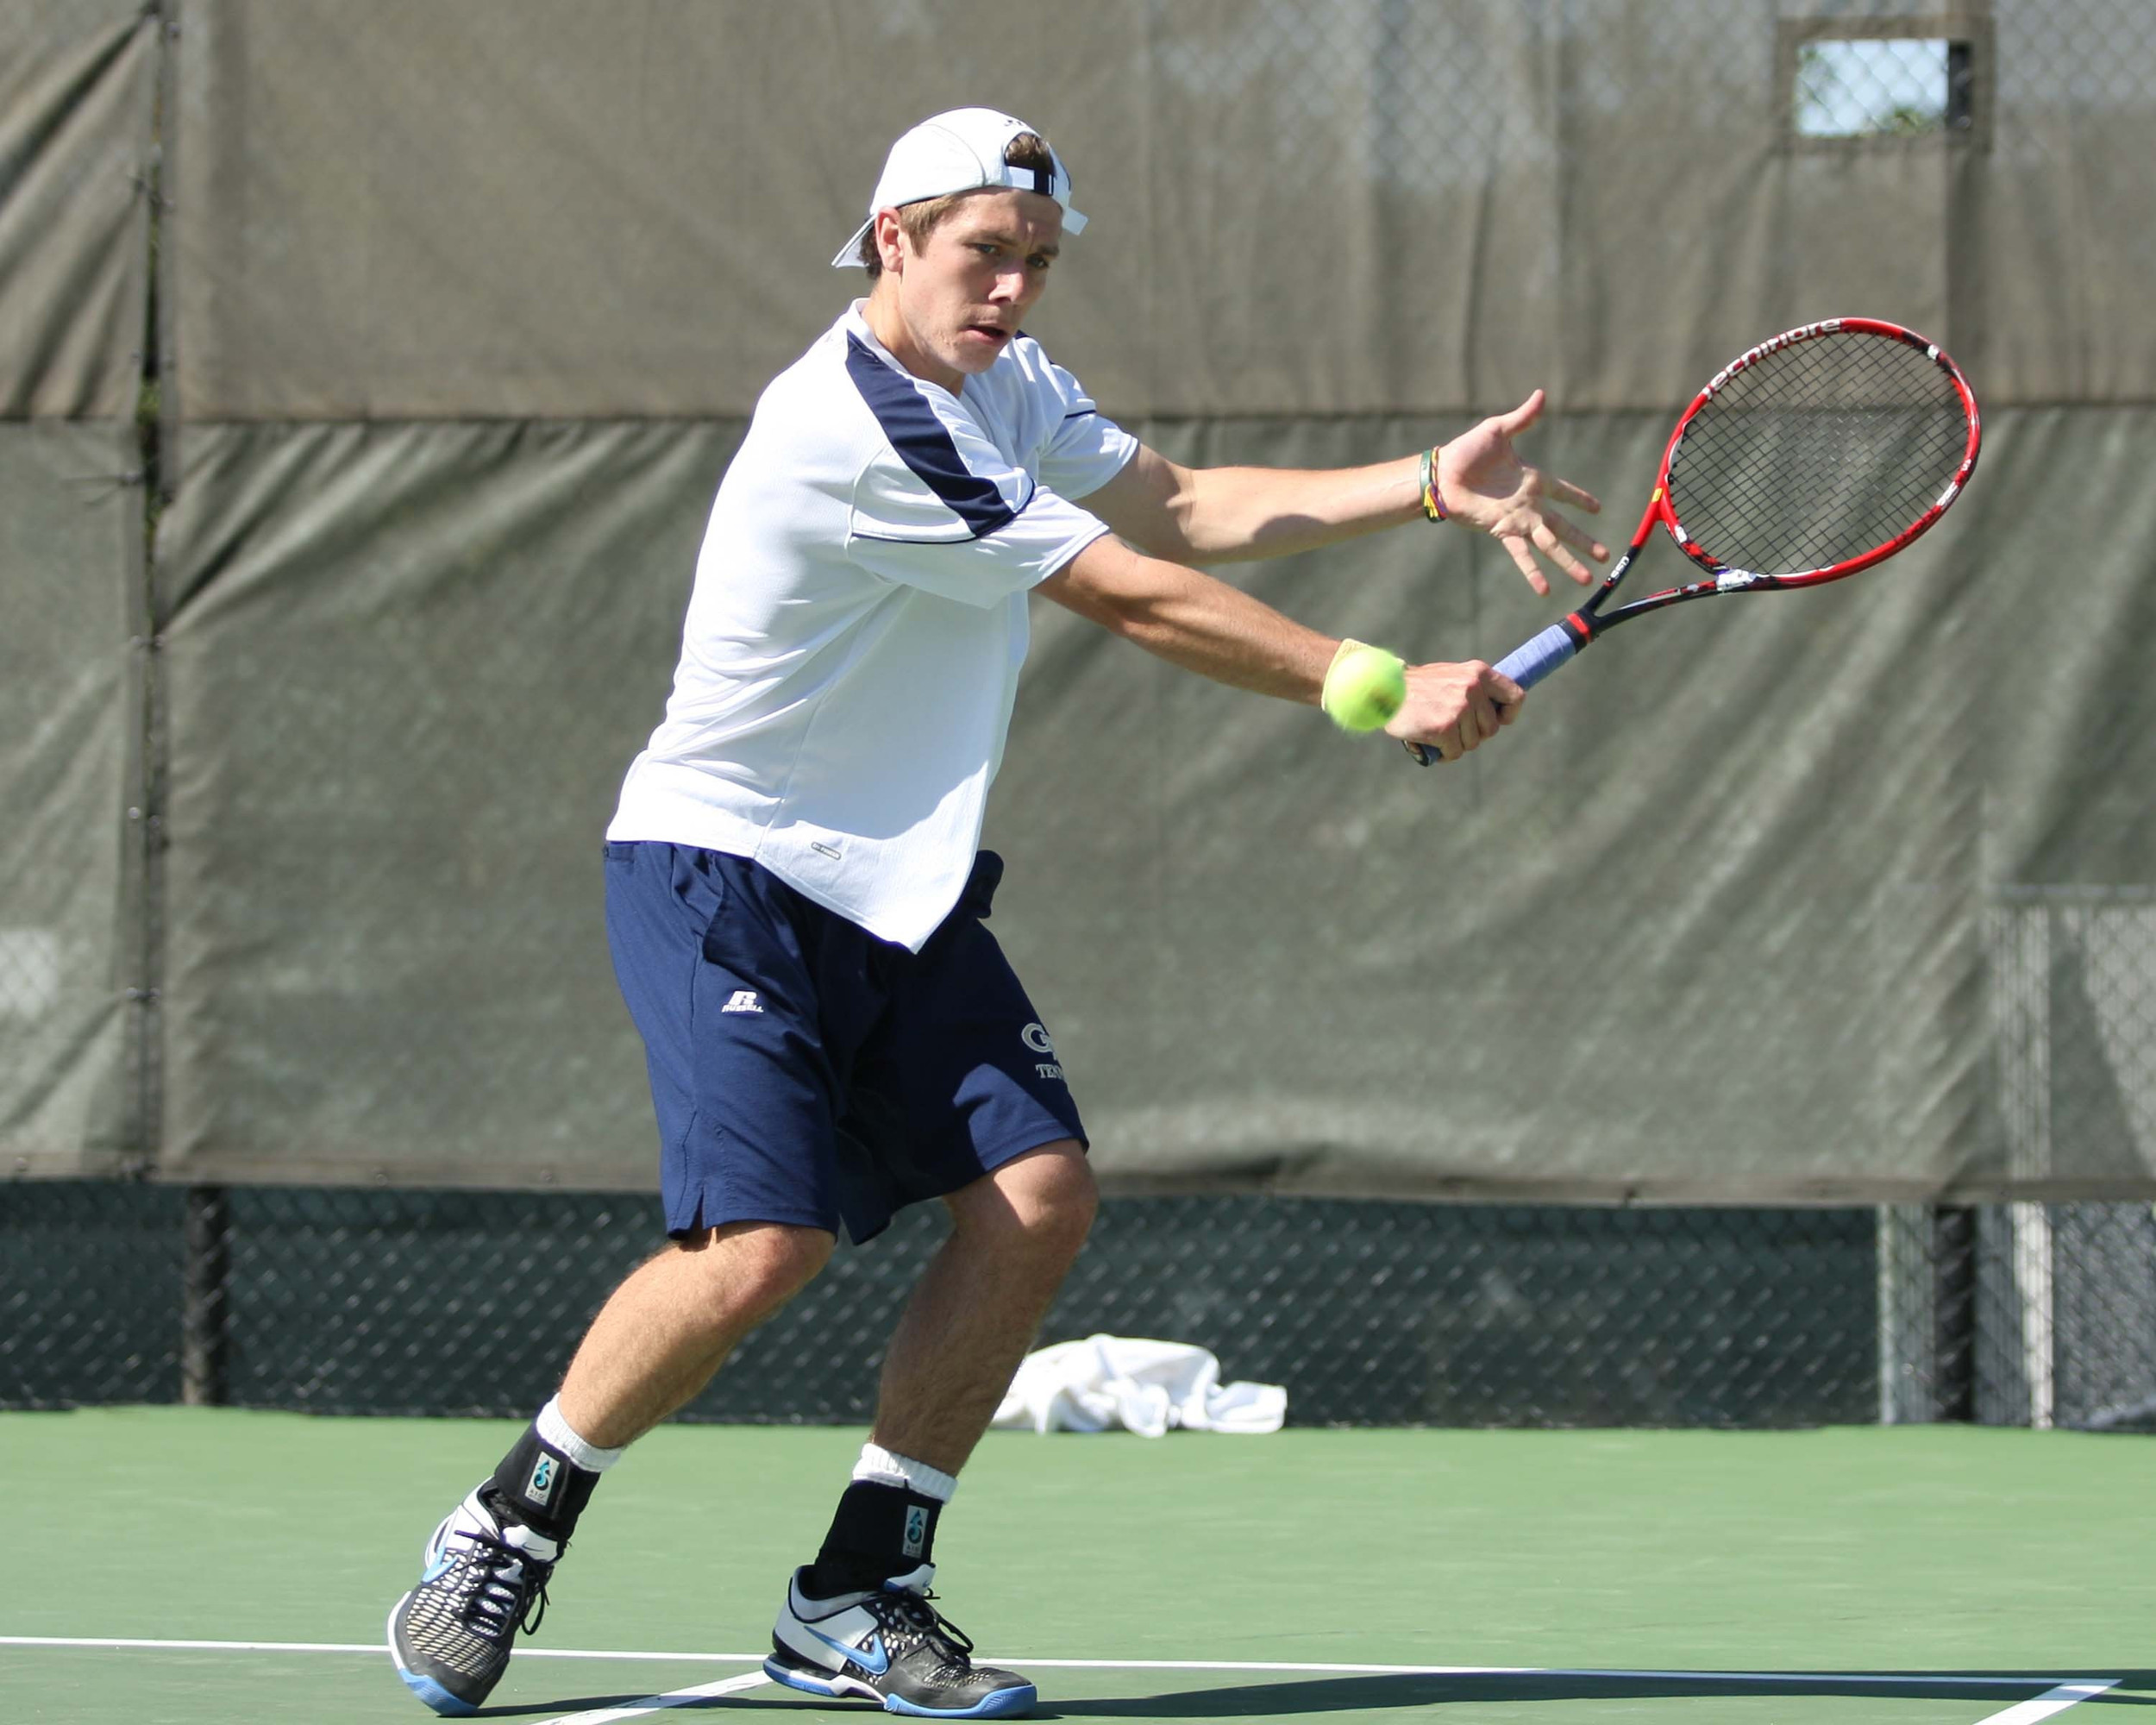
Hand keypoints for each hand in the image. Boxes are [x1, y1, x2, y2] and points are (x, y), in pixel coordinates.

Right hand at [1386, 659, 1522, 761]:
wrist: (1383, 690)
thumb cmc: (1417, 687)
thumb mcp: (1451, 676)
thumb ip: (1474, 688)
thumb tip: (1497, 712)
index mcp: (1478, 672)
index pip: (1516, 696)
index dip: (1508, 714)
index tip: (1499, 720)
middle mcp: (1472, 688)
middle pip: (1491, 729)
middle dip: (1472, 734)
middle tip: (1451, 727)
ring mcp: (1459, 708)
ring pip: (1472, 743)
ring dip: (1455, 744)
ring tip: (1435, 731)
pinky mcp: (1445, 728)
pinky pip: (1455, 753)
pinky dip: (1443, 754)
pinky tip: (1429, 742)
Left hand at [1434, 390, 1607, 595]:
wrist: (1442, 473)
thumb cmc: (1466, 451)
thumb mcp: (1498, 430)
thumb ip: (1522, 418)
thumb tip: (1541, 394)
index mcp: (1533, 479)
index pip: (1564, 491)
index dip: (1579, 499)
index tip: (1598, 508)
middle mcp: (1529, 504)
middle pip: (1564, 526)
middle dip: (1585, 542)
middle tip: (1606, 556)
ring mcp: (1518, 520)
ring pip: (1551, 544)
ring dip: (1568, 562)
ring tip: (1587, 580)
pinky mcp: (1503, 530)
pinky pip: (1522, 554)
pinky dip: (1532, 571)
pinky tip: (1545, 589)